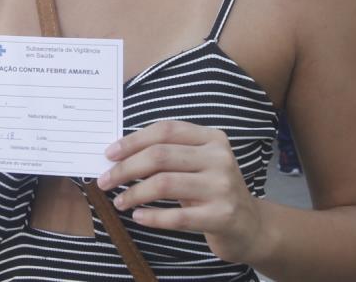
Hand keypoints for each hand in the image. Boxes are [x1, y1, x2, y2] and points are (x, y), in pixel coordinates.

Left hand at [97, 121, 262, 263]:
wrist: (250, 226)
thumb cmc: (211, 191)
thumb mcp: (197, 164)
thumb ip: (168, 154)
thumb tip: (119, 155)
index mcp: (211, 138)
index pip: (165, 130)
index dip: (133, 140)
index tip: (109, 154)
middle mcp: (219, 158)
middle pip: (160, 156)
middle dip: (126, 168)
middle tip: (104, 181)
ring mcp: (223, 187)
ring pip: (164, 184)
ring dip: (134, 193)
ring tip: (120, 202)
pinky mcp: (222, 216)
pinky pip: (178, 216)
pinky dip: (152, 217)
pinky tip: (139, 217)